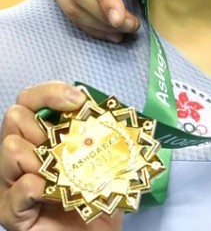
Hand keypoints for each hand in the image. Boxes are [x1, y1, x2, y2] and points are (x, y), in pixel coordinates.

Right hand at [0, 83, 122, 229]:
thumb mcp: (104, 155)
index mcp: (39, 137)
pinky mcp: (11, 213)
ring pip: (11, 148)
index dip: (49, 93)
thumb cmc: (98, 194)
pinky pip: (19, 188)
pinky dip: (37, 186)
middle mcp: (19, 156)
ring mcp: (10, 184)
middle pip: (14, 117)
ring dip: (40, 155)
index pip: (28, 100)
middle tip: (69, 146)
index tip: (78, 101)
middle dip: (43, 125)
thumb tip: (104, 107)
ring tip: (63, 172)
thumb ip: (99, 131)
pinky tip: (52, 191)